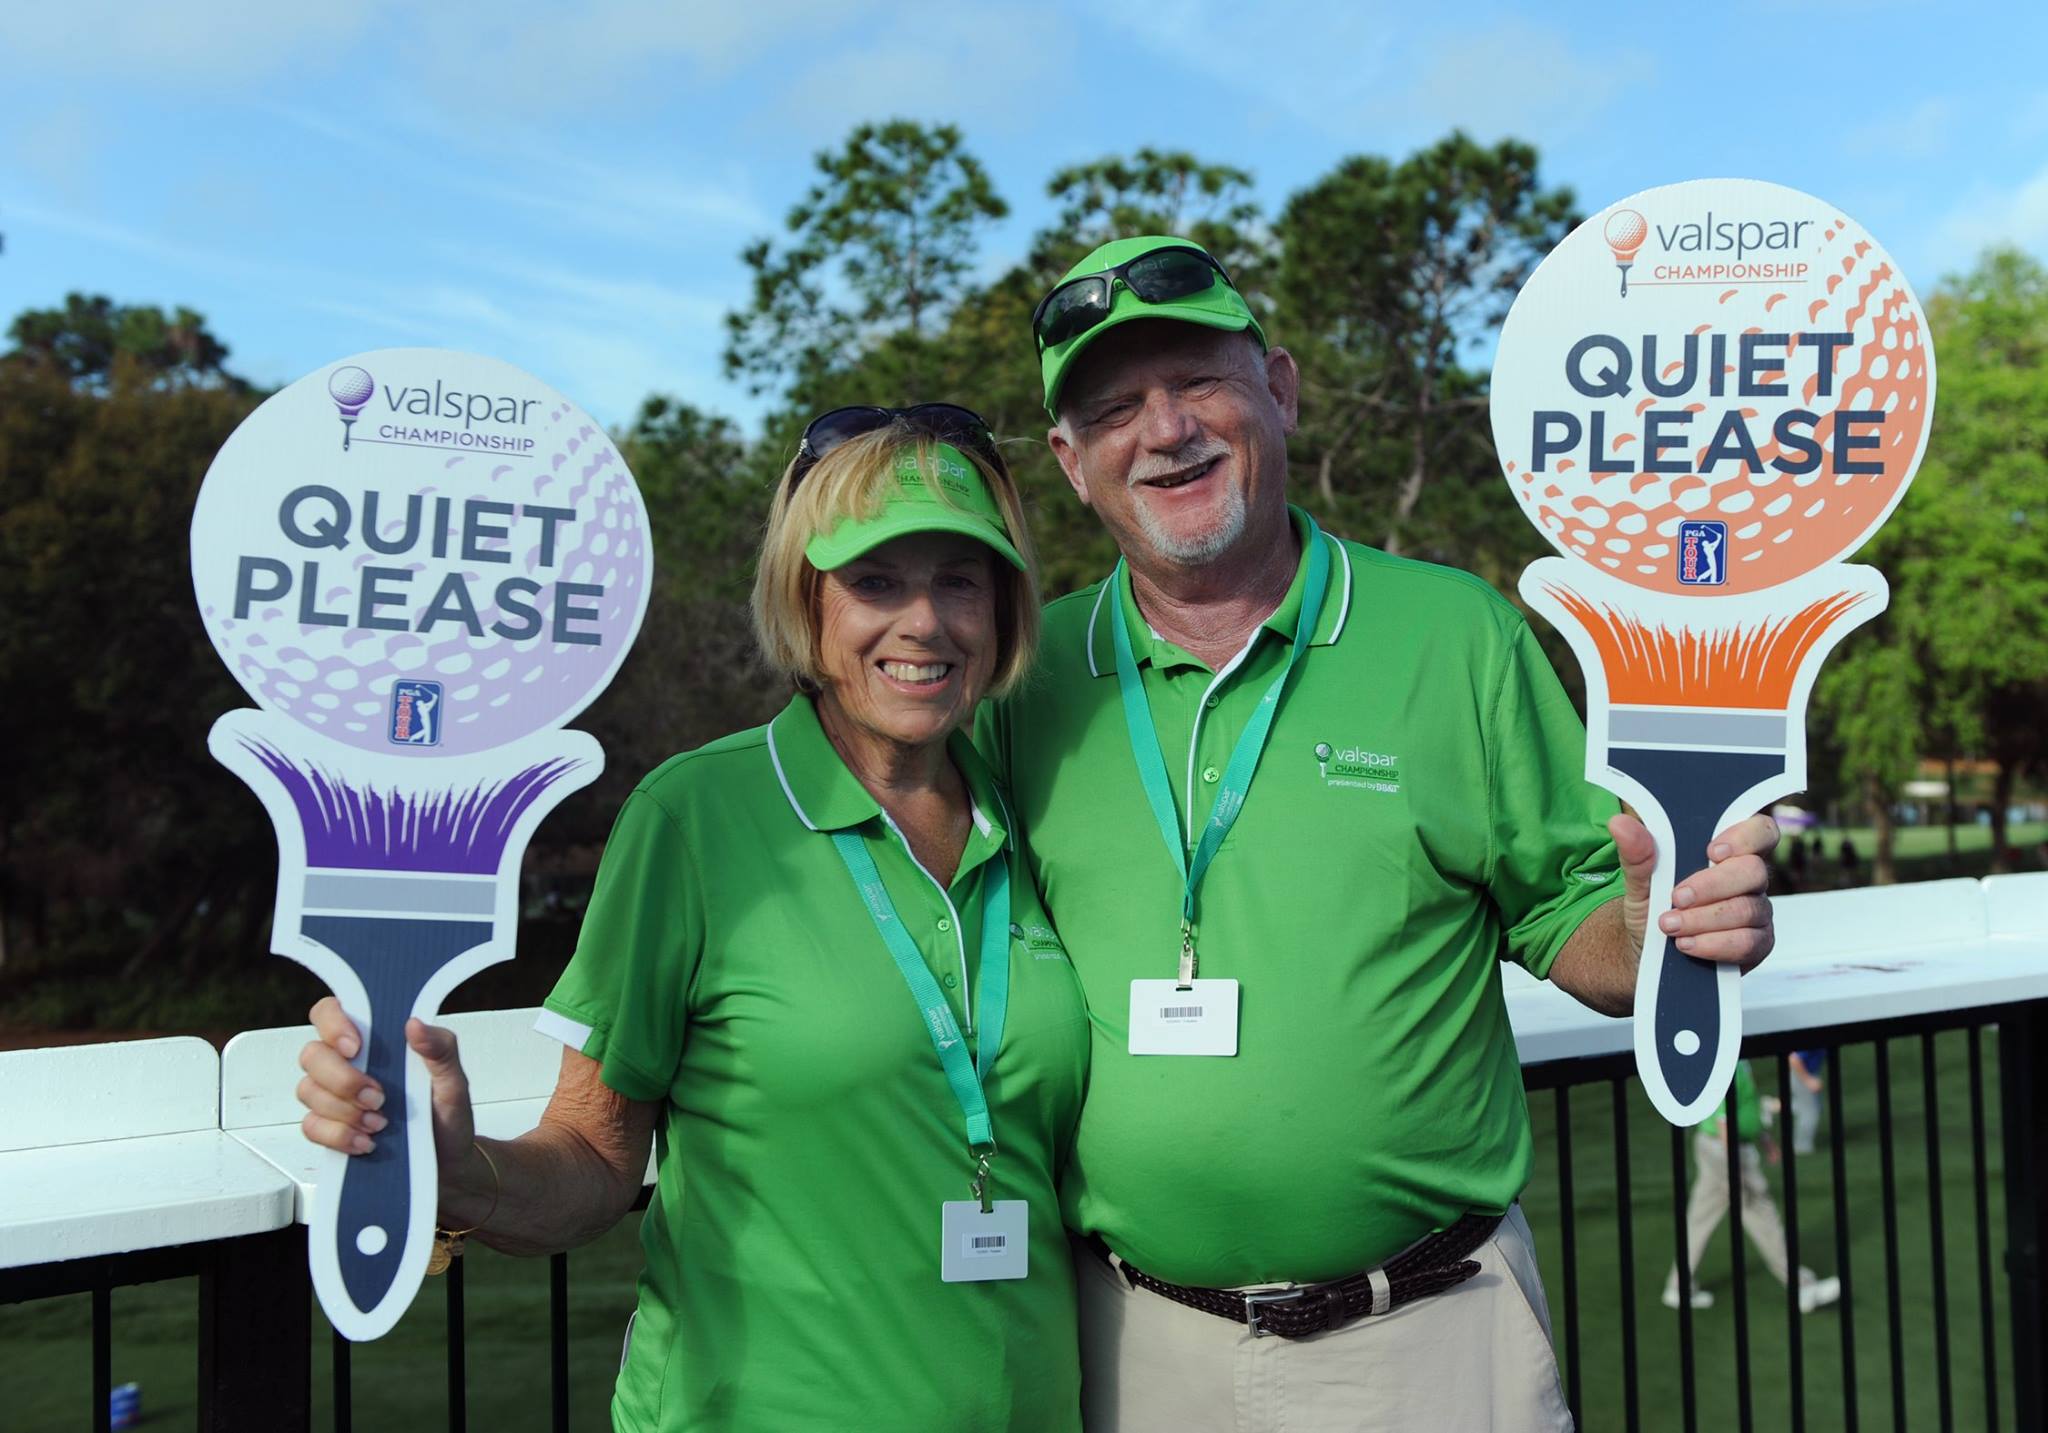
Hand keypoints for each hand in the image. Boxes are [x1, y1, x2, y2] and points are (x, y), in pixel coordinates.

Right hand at [297, 998, 476, 1182]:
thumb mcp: (453, 1080)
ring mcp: (334, 1096)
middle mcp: (348, 1063)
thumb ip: (440, 1048)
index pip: (331, 1012)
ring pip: (308, 1091)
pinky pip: (311, 1126)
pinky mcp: (329, 1128)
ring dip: (344, 1110)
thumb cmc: (446, 1114)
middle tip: (378, 1097)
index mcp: (376, 1039)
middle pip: (312, 1054)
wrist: (445, 1162)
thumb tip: (415, 1024)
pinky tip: (365, 1141)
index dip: (333, 1024)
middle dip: (342, 1079)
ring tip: (380, 1123)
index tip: (355, 1047)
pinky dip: (338, 1135)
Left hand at [1612, 811, 1777, 972]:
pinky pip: (1747, 943)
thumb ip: (1637, 853)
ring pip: (1747, 910)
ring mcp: (1757, 912)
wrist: (1646, 950)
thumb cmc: (1653, 906)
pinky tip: (1687, 944)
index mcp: (1730, 853)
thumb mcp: (1640, 880)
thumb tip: (1620, 824)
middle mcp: (1750, 880)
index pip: (1760, 831)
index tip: (1712, 852)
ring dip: (1703, 919)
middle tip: (1677, 898)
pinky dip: (1713, 944)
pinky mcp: (1757, 944)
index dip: (1744, 838)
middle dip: (1711, 886)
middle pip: (1753, 871)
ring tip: (1670, 926)